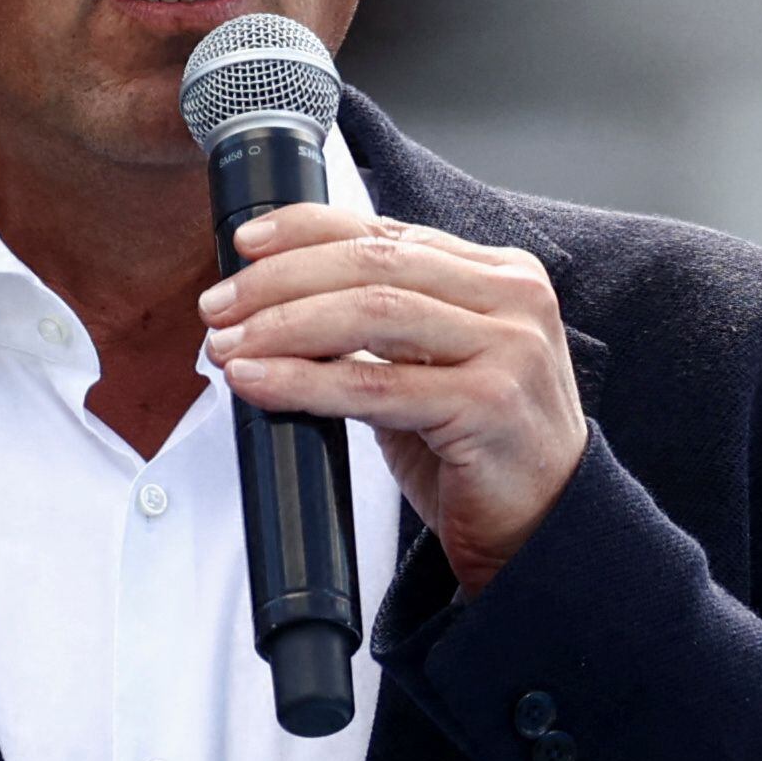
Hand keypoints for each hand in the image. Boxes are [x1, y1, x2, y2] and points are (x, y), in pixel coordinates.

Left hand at [198, 204, 584, 588]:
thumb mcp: (430, 367)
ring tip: (228, 346)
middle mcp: (513, 299)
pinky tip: (260, 383)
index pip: (387, 231)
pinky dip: (305, 382)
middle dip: (279, 281)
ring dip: (283, 326)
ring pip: (370, 313)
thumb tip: (272, 301)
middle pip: (372, 264)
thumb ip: (376, 324)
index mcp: (499, 274)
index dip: (305, 230)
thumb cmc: (479, 451)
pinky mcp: (490, 405)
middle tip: (219, 307)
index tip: (245, 247)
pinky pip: (375, 386)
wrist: (542, 530)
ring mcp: (509, 349)